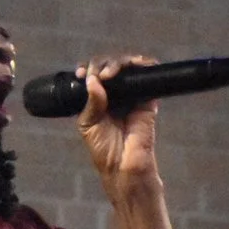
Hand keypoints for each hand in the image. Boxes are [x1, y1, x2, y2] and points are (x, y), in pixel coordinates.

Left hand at [76, 55, 163, 206]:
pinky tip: (135, 65)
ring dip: (119, 62)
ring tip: (110, 73)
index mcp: (96, 99)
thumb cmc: (104, 148)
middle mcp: (114, 94)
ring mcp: (131, 94)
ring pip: (127, 67)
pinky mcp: (148, 97)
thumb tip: (93, 80)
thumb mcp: (88, 124)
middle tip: (98, 75)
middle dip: (102, 64)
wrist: (124, 165)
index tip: (81, 74)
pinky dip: (143, 65)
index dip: (87, 69)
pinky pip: (147, 75)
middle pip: (109, 67)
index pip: (92, 76)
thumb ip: (91, 103)